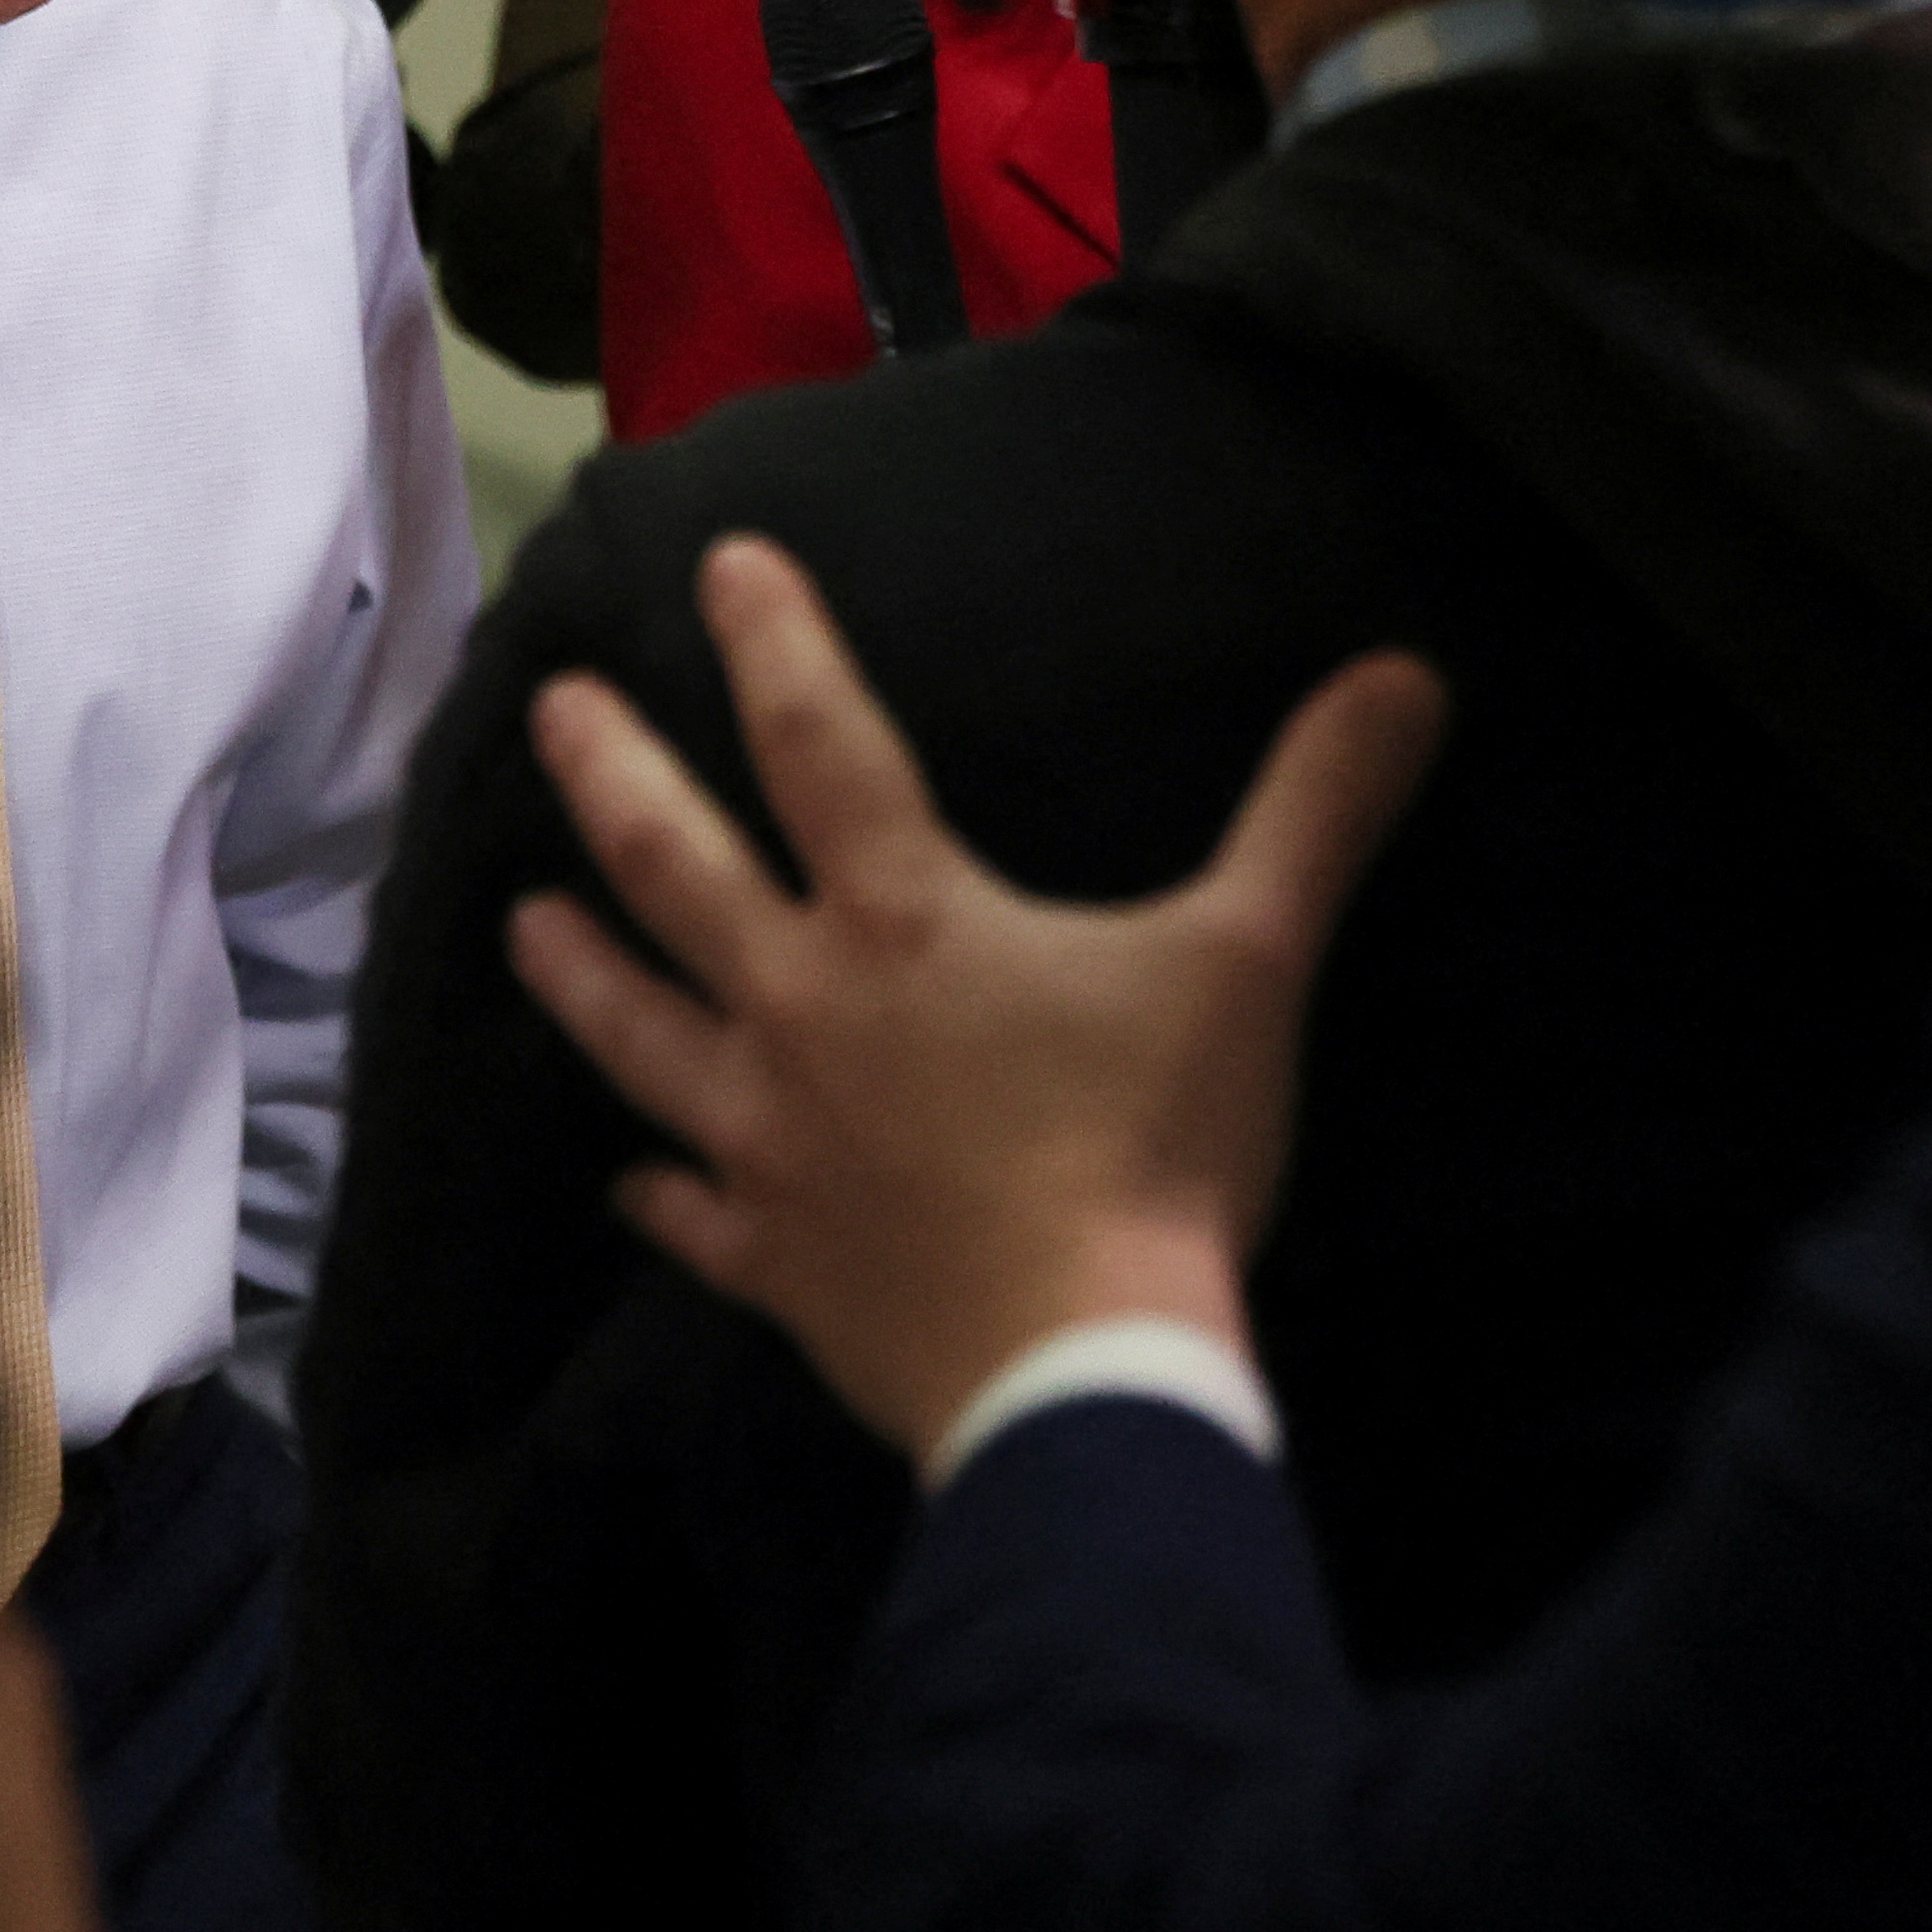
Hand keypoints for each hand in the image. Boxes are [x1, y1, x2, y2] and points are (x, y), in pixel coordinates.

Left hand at [504, 533, 1446, 1458]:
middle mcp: (801, 1012)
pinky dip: (659, 1193)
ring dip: (580, 972)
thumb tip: (1406, 675)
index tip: (721, 560)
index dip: (775, 643)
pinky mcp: (774, 1261)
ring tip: (525, 921)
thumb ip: (1314, 812)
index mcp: (903, 923)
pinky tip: (630, 1181)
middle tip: (552, 707)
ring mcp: (768, 1143)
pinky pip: (694, 1218)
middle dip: (609, 774)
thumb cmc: (1155, 1151)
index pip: (820, 744)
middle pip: (675, 867)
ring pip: (638, 1033)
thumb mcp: (1249, 961)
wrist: (1082, 1371)